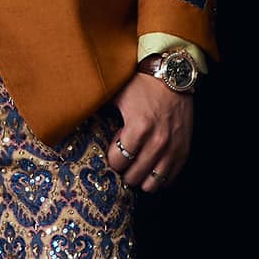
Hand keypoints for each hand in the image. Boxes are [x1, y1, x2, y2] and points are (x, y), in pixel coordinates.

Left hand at [105, 70, 193, 191]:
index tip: (111, 152)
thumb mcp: (116, 94)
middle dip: (124, 172)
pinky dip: (159, 178)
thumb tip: (75, 119)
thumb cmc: (142, 83)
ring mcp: (173, 147)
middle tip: (122, 163)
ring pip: (153, 183)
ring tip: (136, 170)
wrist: (173, 75)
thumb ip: (98, 110)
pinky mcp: (184, 148)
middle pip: (134, 176)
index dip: (111, 159)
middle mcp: (158, 141)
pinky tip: (151, 170)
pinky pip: (171, 177)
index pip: (118, 162)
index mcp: (139, 128)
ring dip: (141, 179)